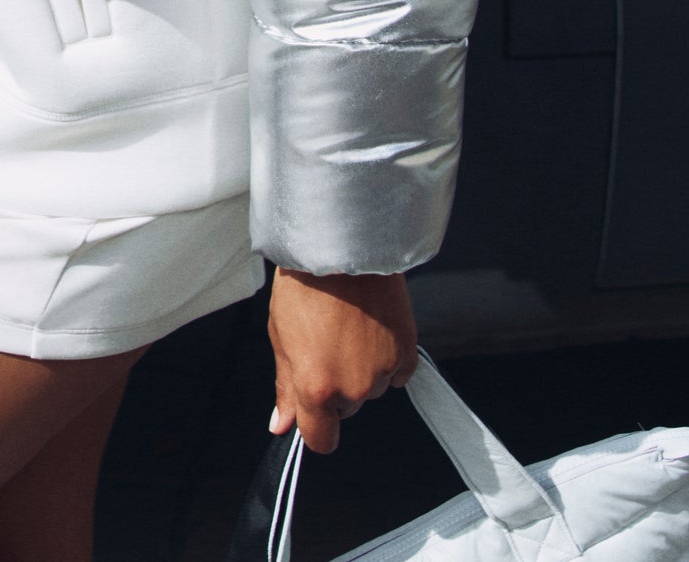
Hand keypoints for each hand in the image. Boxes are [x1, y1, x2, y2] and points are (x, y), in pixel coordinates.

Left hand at [267, 267, 416, 453]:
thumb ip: (286, 388)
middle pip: (346, 407)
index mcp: (317, 387)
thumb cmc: (304, 286)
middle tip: (324, 343)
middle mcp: (354, 388)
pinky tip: (369, 327)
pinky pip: (397, 372)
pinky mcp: (407, 353)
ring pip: (371, 388)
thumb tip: (281, 425)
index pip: (321, 440)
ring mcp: (383, 372)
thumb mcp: (281, 336)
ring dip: (361, 369)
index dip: (315, 429)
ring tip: (345, 327)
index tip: (313, 415)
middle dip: (335, 385)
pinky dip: (385, 357)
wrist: (339, 247)